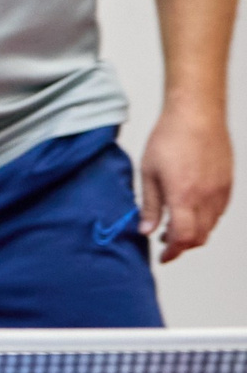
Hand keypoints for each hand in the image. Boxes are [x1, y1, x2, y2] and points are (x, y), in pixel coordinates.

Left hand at [139, 101, 232, 261]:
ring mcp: (220, 192)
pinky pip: (219, 212)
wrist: (197, 116)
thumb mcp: (148, 172)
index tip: (163, 257)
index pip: (182, 238)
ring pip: (211, 226)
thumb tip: (145, 229)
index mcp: (183, 197)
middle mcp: (206, 199)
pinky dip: (206, 219)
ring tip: (175, 225)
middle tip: (165, 242)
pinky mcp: (228, 184)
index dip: (172, 252)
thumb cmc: (169, 138)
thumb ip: (148, 204)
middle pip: (199, 236)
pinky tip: (191, 210)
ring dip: (194, 232)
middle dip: (182, 245)